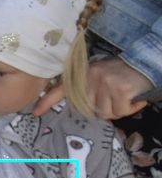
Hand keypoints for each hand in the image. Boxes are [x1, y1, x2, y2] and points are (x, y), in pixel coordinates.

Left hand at [37, 56, 152, 119]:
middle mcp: (89, 79)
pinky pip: (121, 111)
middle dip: (105, 109)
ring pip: (106, 113)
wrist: (142, 64)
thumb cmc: (119, 74)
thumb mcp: (97, 76)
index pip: (60, 89)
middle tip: (115, 99)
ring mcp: (104, 83)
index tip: (36, 112)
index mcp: (82, 76)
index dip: (47, 101)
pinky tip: (134, 99)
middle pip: (91, 110)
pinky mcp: (119, 90)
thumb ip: (87, 89)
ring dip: (118, 109)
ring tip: (124, 97)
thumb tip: (83, 108)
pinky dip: (130, 108)